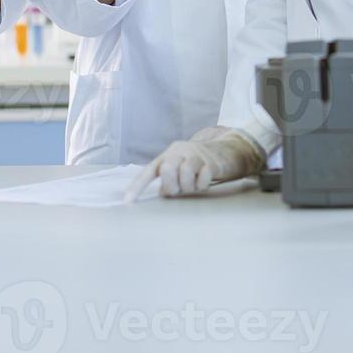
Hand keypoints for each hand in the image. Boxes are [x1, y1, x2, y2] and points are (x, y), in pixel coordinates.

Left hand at [125, 127, 266, 200]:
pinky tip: (205, 180)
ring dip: (189, 186)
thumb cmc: (197, 163)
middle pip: (167, 171)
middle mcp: (179, 152)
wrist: (225, 150)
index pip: (149, 172)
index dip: (137, 187)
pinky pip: (202, 179)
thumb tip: (163, 193)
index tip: (127, 202)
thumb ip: (167, 179)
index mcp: (167, 155)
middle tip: (181, 188)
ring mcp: (196, 156)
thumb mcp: (179, 167)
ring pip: (184, 176)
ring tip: (194, 184)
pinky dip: (202, 184)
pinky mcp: (211, 162)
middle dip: (172, 185)